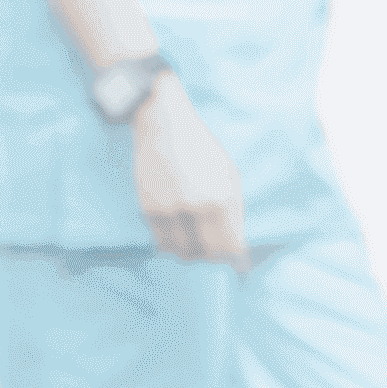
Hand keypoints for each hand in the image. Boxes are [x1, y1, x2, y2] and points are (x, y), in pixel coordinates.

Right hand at [132, 84, 248, 265]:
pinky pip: (162, 240)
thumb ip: (234, 209)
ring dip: (189, 253)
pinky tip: (177, 235)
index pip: (231, 246)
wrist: (165, 125)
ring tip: (194, 245)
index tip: (234, 262)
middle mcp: (198, 206)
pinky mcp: (150, 208)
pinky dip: (170, 243)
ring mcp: (172, 208)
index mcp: (224, 197)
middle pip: (207, 253)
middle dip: (212, 258)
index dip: (233, 259)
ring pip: (182, 251)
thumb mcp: (229, 174)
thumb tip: (236, 244)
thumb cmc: (202, 149)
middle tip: (214, 255)